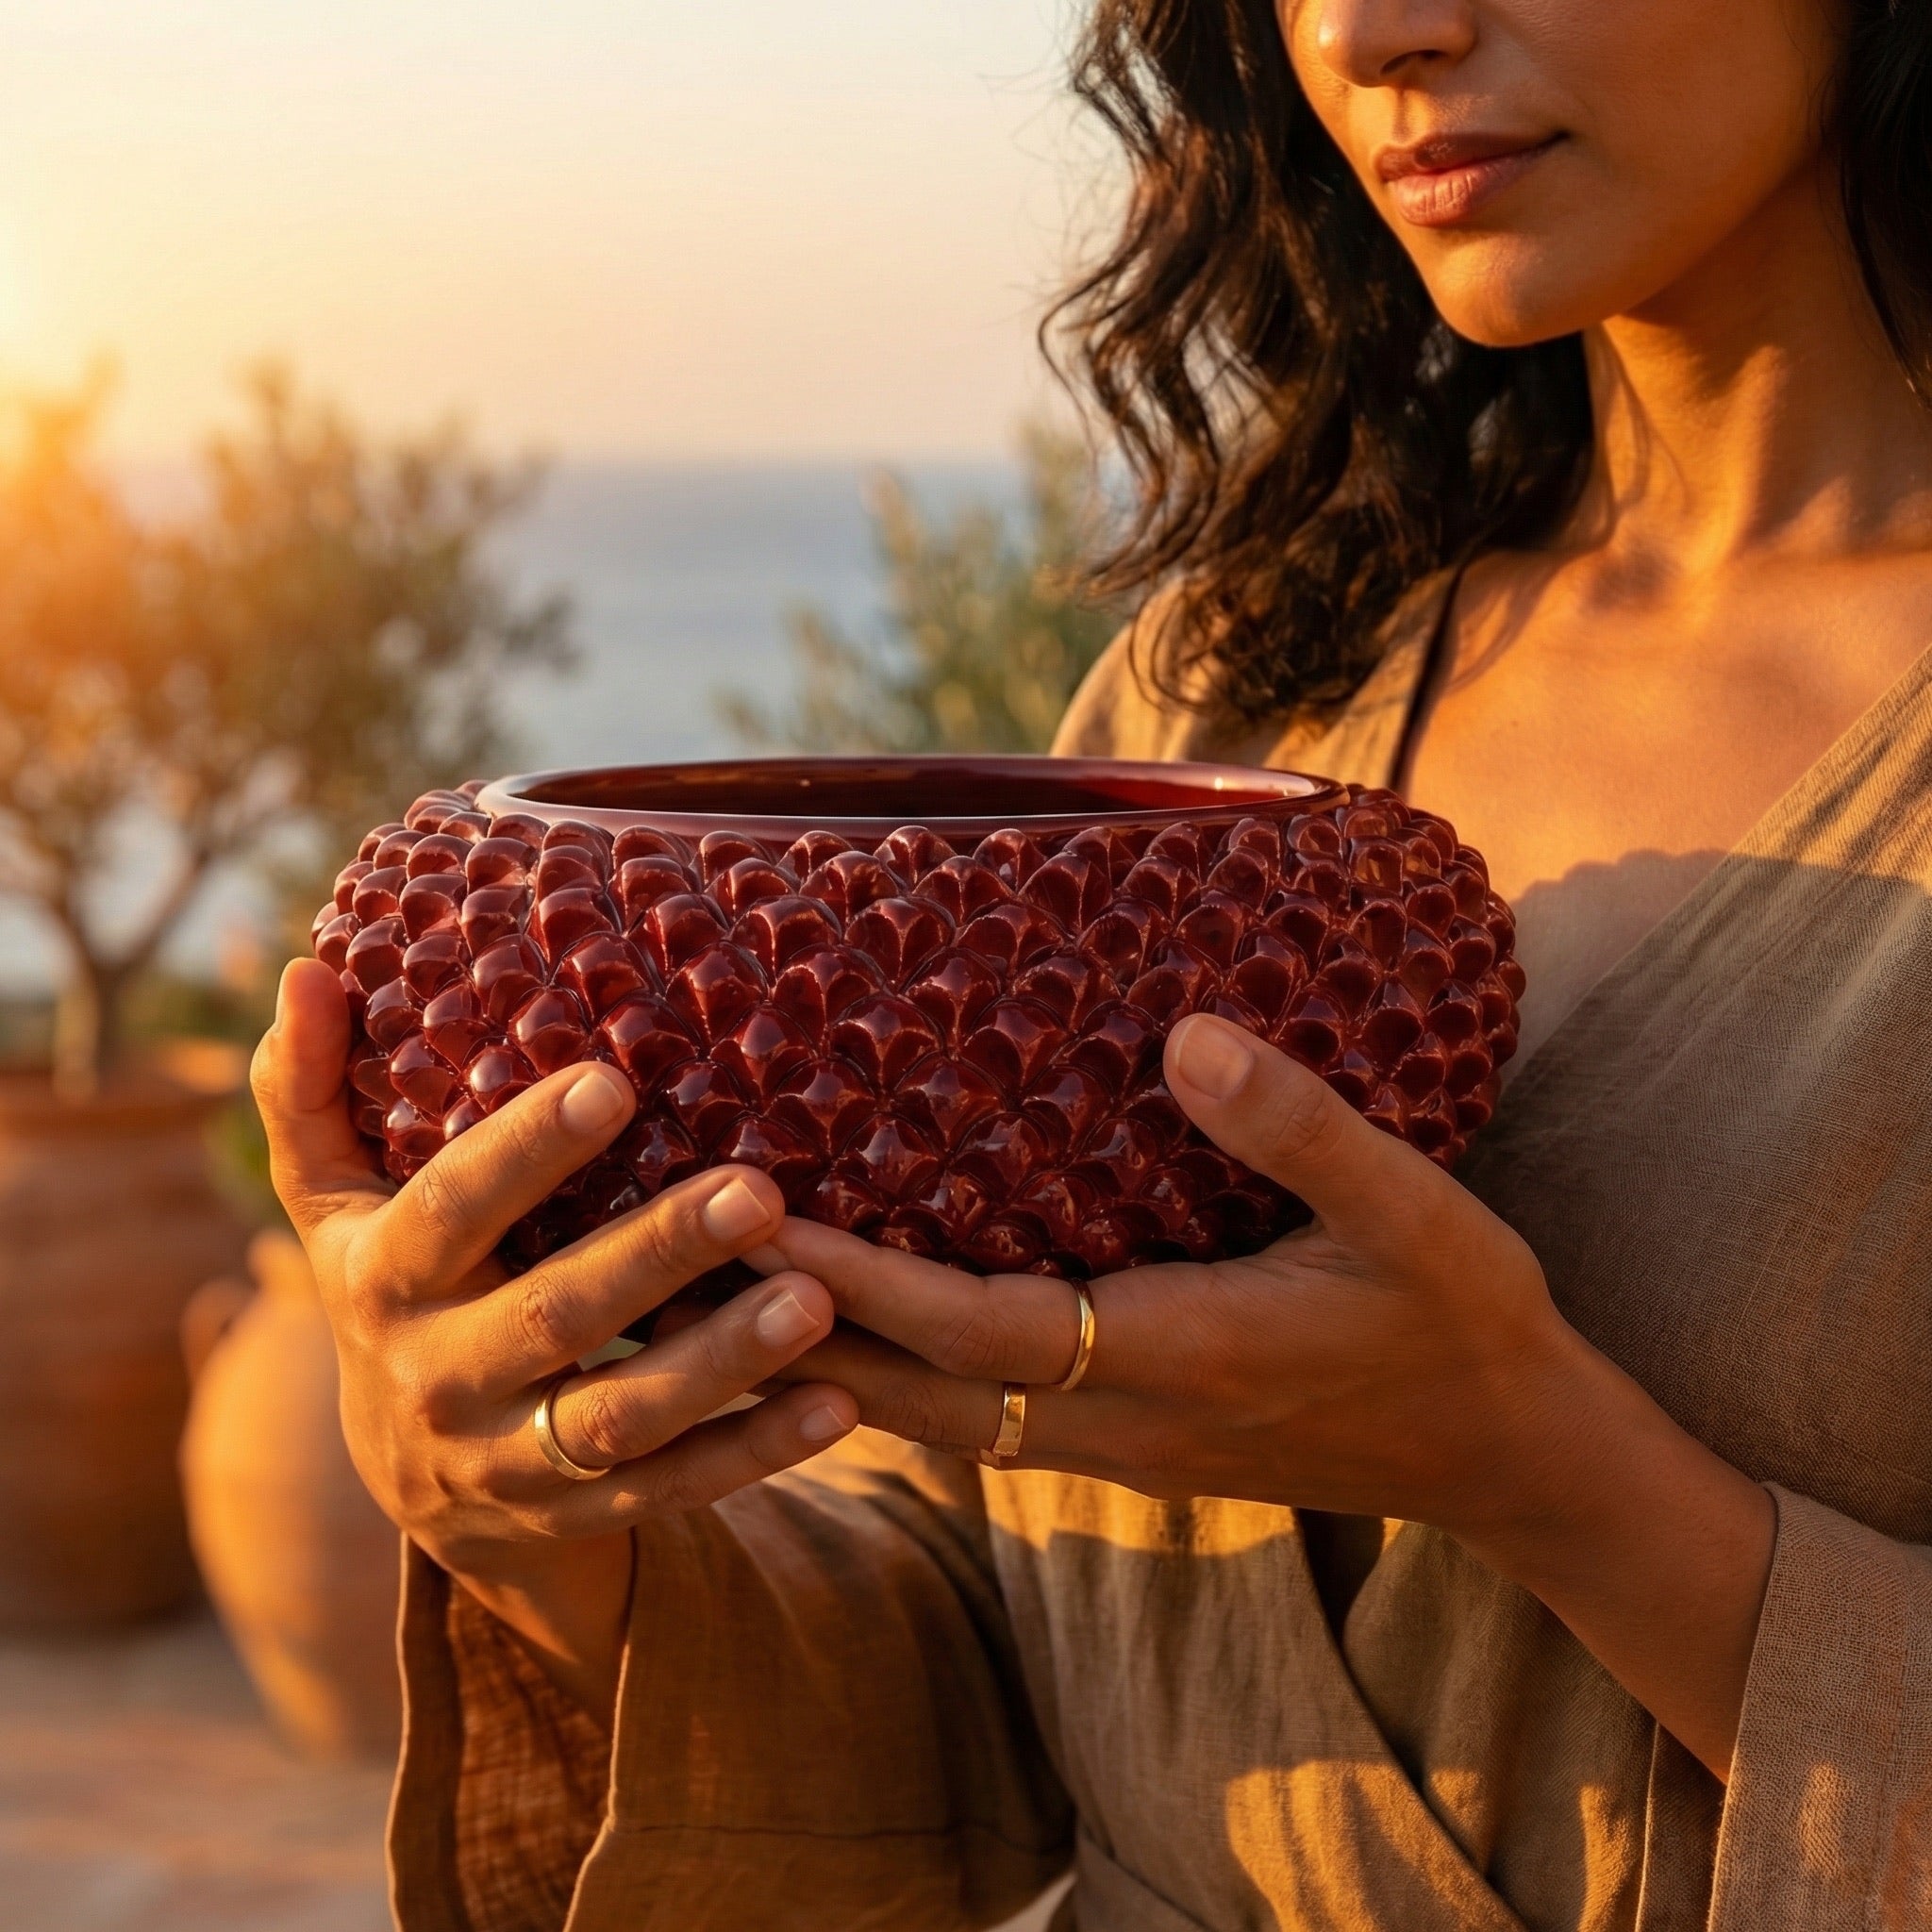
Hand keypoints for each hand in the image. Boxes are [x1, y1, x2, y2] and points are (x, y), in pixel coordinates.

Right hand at [251, 958, 858, 1716]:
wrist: (410, 1480)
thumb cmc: (398, 1288)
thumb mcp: (334, 1204)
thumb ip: (308, 1093)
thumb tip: (305, 971)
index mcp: (386, 1279)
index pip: (451, 1208)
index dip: (523, 1150)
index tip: (612, 1081)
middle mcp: (442, 1377)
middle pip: (557, 1314)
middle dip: (657, 1255)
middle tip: (756, 1190)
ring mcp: (513, 1458)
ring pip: (622, 1417)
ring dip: (722, 1361)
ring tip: (814, 1298)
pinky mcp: (584, 1510)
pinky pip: (675, 1487)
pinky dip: (756, 1449)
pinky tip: (839, 1402)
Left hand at [753, 1011, 1566, 1523]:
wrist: (1508, 1453)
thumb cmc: (1459, 1322)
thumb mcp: (1411, 1211)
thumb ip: (1298, 1128)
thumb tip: (1182, 1038)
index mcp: (1178, 1359)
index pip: (980, 1330)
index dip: (862, 1282)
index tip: (755, 1220)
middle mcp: (1121, 1420)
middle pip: (915, 1398)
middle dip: (792, 1336)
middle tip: (672, 1266)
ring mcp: (1114, 1447)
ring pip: (930, 1423)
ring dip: (822, 1368)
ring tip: (718, 1299)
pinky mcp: (1121, 1445)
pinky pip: (972, 1422)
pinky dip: (889, 1380)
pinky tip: (841, 1332)